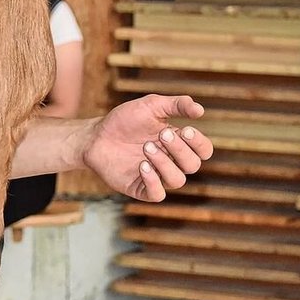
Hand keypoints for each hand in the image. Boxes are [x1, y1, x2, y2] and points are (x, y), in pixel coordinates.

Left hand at [81, 95, 210, 201]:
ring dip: (165, 163)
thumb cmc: (124, 120)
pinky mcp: (140, 188)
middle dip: (180, 149)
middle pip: (192, 165)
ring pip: (177, 180)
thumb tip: (201, 110)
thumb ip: (177, 105)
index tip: (185, 130)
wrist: (96, 135)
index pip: (203, 150)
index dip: (199, 143)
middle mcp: (171, 161)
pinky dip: (153, 182)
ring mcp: (156, 176)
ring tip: (146, 147)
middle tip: (161, 134)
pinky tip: (142, 166)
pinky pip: (157, 195)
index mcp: (178, 143)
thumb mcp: (151, 106)